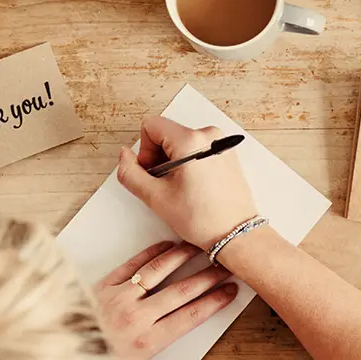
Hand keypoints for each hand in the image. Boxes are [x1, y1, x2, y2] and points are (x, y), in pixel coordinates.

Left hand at [96, 241, 237, 359]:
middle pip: (182, 291)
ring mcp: (119, 297)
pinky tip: (169, 246)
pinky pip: (134, 264)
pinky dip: (154, 252)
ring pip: (159, 271)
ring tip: (202, 248)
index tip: (231, 292)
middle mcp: (136, 316)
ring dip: (184, 257)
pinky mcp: (103, 284)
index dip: (215, 302)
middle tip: (226, 268)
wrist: (48, 357)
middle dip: (208, 278)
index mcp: (148, 343)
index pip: (191, 316)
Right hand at [117, 116, 257, 249]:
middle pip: (167, 133)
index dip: (145, 151)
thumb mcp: (156, 198)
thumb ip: (130, 173)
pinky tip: (195, 186)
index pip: (151, 126)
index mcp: (191, 141)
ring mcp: (221, 143)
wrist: (236, 233)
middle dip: (159, 157)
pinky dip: (190, 164)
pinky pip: (198, 149)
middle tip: (166, 185)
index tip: (154, 173)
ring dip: (174, 162)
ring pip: (182, 142)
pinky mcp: (227, 153)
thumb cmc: (204, 219)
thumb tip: (125, 156)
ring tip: (182, 188)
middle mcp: (210, 136)